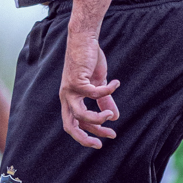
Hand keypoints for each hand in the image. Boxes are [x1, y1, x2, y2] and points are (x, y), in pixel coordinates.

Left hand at [59, 26, 119, 148]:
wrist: (84, 39)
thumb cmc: (89, 60)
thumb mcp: (98, 84)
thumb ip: (104, 101)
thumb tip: (114, 117)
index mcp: (69, 100)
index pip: (74, 125)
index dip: (87, 135)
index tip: (104, 140)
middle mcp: (66, 97)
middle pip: (70, 125)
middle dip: (84, 138)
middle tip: (101, 143)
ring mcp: (69, 89)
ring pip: (80, 114)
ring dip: (97, 119)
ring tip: (110, 116)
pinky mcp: (76, 80)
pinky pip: (93, 93)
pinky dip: (107, 91)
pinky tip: (116, 84)